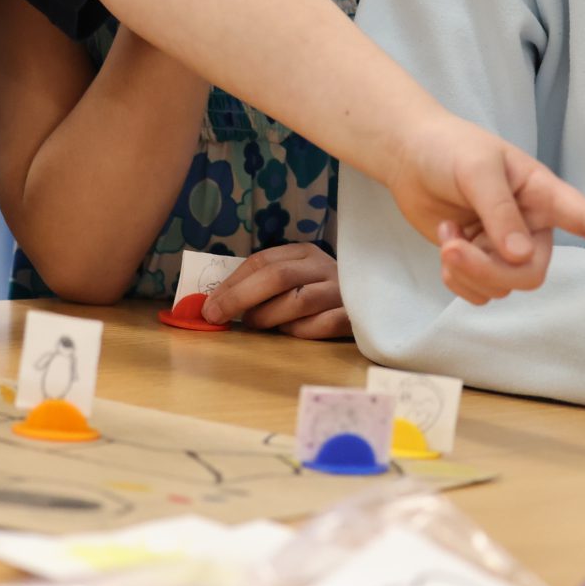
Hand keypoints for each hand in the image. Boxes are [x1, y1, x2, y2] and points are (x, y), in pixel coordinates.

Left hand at [203, 243, 348, 338]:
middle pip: (277, 277)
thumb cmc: (319, 295)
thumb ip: (262, 285)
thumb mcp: (294, 279)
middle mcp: (324, 266)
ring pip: (298, 301)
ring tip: (255, 324)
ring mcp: (341, 291)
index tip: (209, 304)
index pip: (261, 261)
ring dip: (268, 316)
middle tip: (216, 316)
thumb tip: (216, 303)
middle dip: (239, 297)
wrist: (376, 304)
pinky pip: (320, 325)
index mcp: (305, 252)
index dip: (231, 283)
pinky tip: (288, 332)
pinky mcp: (353, 316)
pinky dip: (298, 331)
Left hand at [401, 116, 584, 302]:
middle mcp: (532, 226)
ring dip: (468, 272)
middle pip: (531, 273)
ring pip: (502, 287)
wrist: (410, 155)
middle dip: (490, 270)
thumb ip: (500, 212)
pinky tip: (446, 246)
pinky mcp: (480, 260)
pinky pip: (479, 293)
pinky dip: (458, 279)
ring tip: (448, 240)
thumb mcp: (477, 169)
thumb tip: (520, 256)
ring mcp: (505, 247)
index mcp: (543, 194)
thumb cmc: (450, 148)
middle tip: (454, 249)